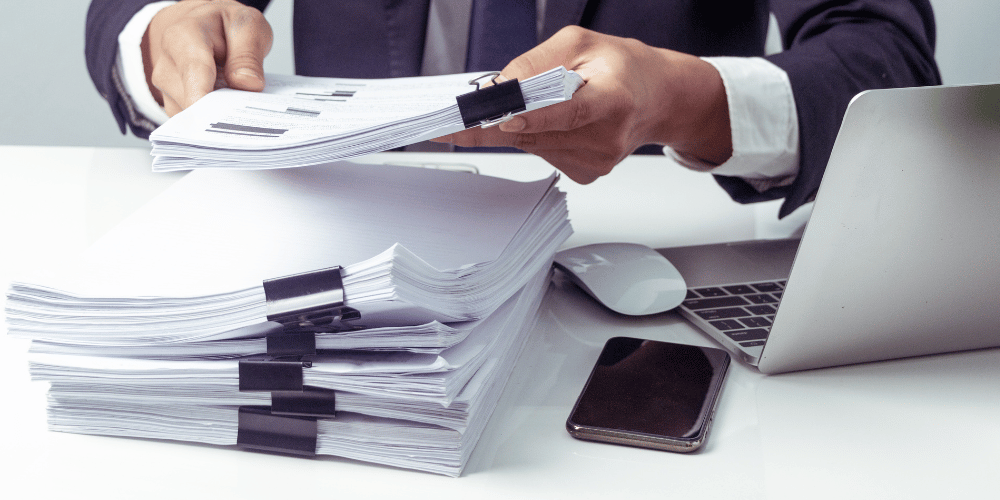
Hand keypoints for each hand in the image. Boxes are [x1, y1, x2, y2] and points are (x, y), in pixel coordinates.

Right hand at [141, 0, 272, 115]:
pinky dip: (214, 119)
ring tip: (238, 96)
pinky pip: (195, 122)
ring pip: (196, 117)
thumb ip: (248, 54)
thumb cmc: (223, 25)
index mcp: (183, 38)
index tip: (221, 121)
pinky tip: (228, 105)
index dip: (206, 102)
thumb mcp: (247, 25)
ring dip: (221, 115)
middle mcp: (167, 65)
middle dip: (225, 110)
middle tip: (251, 105)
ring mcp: (167, 89)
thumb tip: (248, 85)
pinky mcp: (173, 105)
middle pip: (195, 103)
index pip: (194, 75)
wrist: (200, 25)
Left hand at [433, 26, 732, 183]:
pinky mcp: (587, 174)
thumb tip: (496, 88)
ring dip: (520, 125)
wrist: (655, 98)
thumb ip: (535, 63)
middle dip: (495, 122)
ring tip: (535, 104)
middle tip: (452, 123)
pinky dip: (537, 135)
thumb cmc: (621, 67)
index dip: (532, 117)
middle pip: (536, 133)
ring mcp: (597, 161)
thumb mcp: (579, 43)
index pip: (567, 112)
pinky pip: (542, 153)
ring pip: (532, 144)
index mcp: (614, 99)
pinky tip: (555, 122)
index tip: (498, 117)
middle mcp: (608, 137)